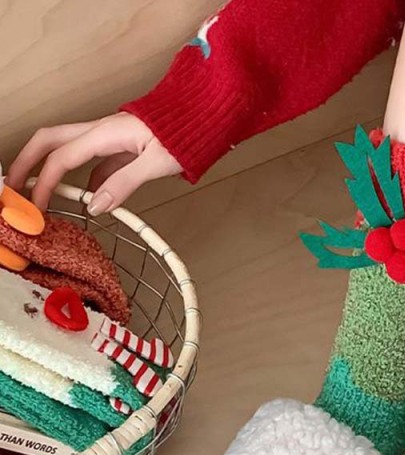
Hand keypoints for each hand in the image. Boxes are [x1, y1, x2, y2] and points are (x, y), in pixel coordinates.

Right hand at [7, 113, 180, 214]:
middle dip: (28, 162)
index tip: (37, 206)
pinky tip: (88, 199)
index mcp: (105, 134)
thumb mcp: (156, 164)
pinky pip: (95, 162)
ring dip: (52, 170)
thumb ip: (125, 184)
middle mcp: (101, 132)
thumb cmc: (186, 134)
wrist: (203, 116)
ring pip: (69, 150)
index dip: (45, 182)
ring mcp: (110, 138)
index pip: (62, 158)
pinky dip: (84, 179)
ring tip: (43, 196)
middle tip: (16, 187)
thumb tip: (95, 205)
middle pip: (51, 141)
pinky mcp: (122, 147)